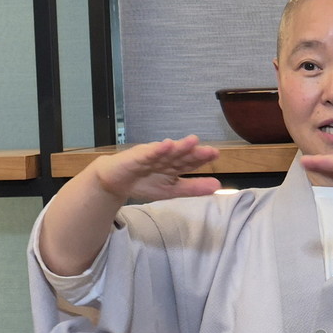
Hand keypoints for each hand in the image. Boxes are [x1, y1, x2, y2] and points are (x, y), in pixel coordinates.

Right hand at [95, 135, 221, 202]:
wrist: (114, 182)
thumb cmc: (143, 183)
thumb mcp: (171, 191)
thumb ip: (193, 188)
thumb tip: (218, 186)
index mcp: (173, 165)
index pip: (190, 162)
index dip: (202, 158)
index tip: (215, 154)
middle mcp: (165, 157)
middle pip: (181, 155)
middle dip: (194, 153)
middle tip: (210, 150)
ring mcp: (151, 155)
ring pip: (167, 152)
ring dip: (179, 147)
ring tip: (192, 141)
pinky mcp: (136, 156)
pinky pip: (148, 153)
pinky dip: (156, 150)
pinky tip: (166, 146)